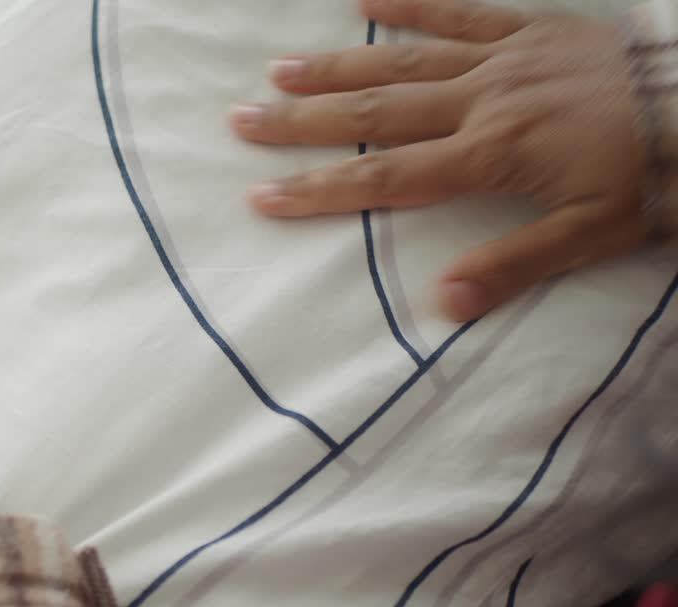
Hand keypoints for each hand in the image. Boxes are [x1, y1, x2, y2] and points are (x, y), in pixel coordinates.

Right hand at [232, 0, 646, 321]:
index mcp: (491, 154)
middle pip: (375, 114)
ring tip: (277, 71)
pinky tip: (363, 1)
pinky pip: (461, 10)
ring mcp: (503, 59)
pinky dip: (409, 5)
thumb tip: (441, 304)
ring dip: (336, 68)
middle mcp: (482, 101)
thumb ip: (514, 266)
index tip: (262, 195)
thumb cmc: (657, 175)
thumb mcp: (594, 234)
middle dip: (302, 123)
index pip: (386, 178)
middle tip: (241, 121)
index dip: (319, 188)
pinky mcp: (531, 30)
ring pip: (403, 61)